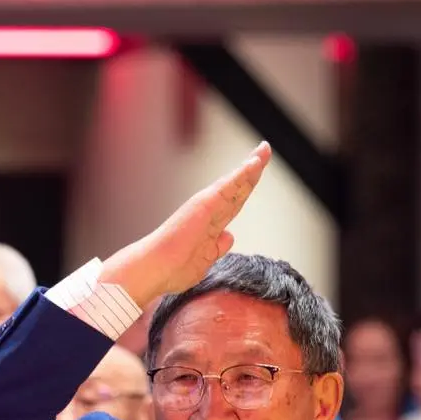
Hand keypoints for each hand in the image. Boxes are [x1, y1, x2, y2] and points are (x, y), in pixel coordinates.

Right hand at [99, 143, 271, 309]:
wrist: (156, 269)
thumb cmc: (172, 269)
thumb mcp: (205, 261)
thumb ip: (217, 248)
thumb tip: (228, 236)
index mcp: (210, 225)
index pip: (234, 202)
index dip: (246, 188)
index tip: (256, 175)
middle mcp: (210, 212)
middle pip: (238, 188)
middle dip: (252, 171)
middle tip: (264, 151)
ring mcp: (207, 206)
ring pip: (236, 183)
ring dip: (251, 167)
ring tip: (264, 150)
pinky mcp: (206, 203)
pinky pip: (229, 185)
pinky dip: (243, 173)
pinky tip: (255, 162)